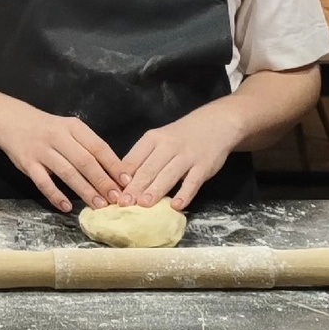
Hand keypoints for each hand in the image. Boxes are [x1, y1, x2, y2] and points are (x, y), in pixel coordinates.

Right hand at [0, 102, 123, 211]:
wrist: (12, 121)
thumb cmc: (48, 129)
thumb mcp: (69, 129)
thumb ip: (88, 147)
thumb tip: (114, 172)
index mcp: (74, 127)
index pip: (98, 147)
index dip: (113, 165)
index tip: (126, 182)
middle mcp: (58, 137)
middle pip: (85, 161)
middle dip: (102, 181)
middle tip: (116, 199)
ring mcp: (42, 150)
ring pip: (67, 172)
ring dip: (84, 190)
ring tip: (98, 205)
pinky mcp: (27, 163)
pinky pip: (43, 182)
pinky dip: (55, 195)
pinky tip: (66, 206)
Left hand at [119, 99, 243, 209]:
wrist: (215, 124)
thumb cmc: (181, 136)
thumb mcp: (159, 140)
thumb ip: (143, 158)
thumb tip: (123, 182)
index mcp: (152, 139)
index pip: (133, 159)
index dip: (122, 177)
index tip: (113, 192)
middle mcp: (168, 145)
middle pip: (148, 168)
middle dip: (135, 187)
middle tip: (123, 203)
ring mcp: (187, 156)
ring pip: (168, 174)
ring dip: (155, 190)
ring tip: (143, 205)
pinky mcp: (204, 166)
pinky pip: (193, 182)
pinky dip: (184, 194)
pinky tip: (176, 206)